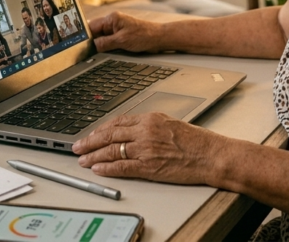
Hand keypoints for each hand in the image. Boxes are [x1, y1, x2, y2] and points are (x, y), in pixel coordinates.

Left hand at [72, 112, 223, 184]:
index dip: (101, 129)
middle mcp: (145, 132)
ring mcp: (145, 149)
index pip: (118, 122)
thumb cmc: (196, 141)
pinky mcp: (149, 167)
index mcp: (150, 118)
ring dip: (94, 155)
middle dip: (90, 141)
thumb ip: (150, 125)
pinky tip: (98, 169)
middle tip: (78, 146)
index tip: (91, 134)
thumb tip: (133, 129)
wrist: (211, 155)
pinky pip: (122, 167)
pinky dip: (107, 168)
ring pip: (112, 151)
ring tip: (82, 159)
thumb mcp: (171, 123)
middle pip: (110, 135)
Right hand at [89, 12, 162, 52]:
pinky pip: (109, 41)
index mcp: (111, 19)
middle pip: (96, 32)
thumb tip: (93, 46)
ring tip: (93, 54)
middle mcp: (113, 22)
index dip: (85, 36)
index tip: (79, 45)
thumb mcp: (122, 41)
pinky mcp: (121, 36)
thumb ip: (105, 43)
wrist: (159, 38)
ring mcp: (117, 29)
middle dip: (91, 42)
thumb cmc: (144, 36)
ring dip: (99, 45)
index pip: (92, 26)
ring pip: (102, 38)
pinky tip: (103, 53)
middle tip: (84, 52)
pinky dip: (105, 47)